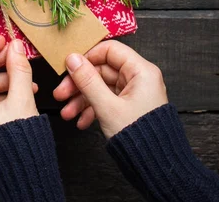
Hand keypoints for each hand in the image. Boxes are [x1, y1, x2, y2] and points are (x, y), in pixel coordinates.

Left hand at [0, 36, 38, 143]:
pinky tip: (26, 89)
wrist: (29, 178)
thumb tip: (16, 47)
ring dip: (7, 78)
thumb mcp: (21, 101)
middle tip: (14, 51)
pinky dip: (8, 91)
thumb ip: (18, 70)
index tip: (0, 40)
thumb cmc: (20, 147)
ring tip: (26, 76)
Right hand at [53, 41, 167, 138]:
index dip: (87, 56)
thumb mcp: (107, 107)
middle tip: (61, 93)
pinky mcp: (129, 107)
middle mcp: (138, 79)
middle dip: (78, 84)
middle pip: (101, 70)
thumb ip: (87, 80)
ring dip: (81, 99)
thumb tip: (72, 59)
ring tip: (67, 113)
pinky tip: (81, 121)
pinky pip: (106, 100)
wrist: (157, 170)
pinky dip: (92, 109)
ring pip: (100, 87)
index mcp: (141, 71)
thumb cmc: (141, 138)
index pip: (110, 50)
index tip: (69, 66)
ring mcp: (134, 94)